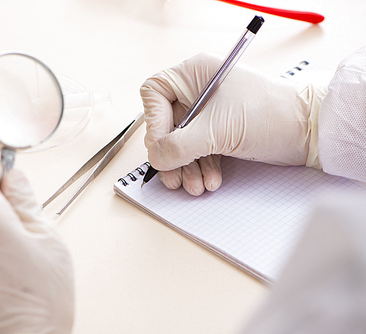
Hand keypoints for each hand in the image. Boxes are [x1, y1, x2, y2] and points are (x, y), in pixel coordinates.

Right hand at [140, 52, 325, 195]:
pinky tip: (210, 180)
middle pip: (167, 124)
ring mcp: (210, 111)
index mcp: (194, 74)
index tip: (162, 147)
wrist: (308, 131)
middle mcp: (198, 89)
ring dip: (187, 167)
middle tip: (174, 178)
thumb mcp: (216, 131)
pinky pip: (199, 150)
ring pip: (182, 142)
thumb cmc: (269, 115)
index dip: (154, 123)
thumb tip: (155, 158)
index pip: (155, 94)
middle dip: (172, 155)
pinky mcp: (220, 130)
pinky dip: (201, 167)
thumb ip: (178, 146)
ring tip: (196, 185)